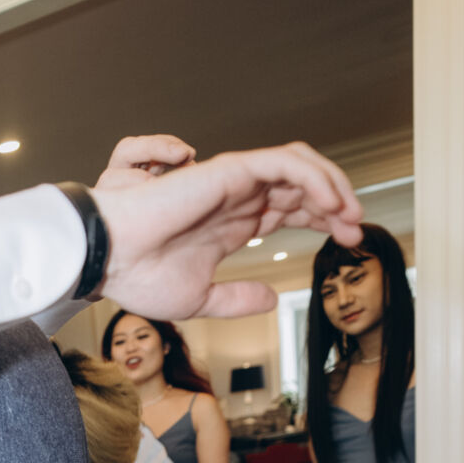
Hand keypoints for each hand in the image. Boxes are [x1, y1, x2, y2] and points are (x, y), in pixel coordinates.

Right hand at [92, 142, 360, 317]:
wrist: (108, 259)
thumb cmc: (138, 274)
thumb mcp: (200, 299)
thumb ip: (237, 298)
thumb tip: (272, 298)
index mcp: (232, 222)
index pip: (291, 208)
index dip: (324, 219)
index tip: (347, 243)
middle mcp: (236, 196)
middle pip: (302, 185)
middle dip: (337, 204)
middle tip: (356, 230)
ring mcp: (233, 180)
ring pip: (299, 165)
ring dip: (331, 185)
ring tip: (349, 213)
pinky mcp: (229, 170)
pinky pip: (284, 163)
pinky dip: (313, 177)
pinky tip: (328, 203)